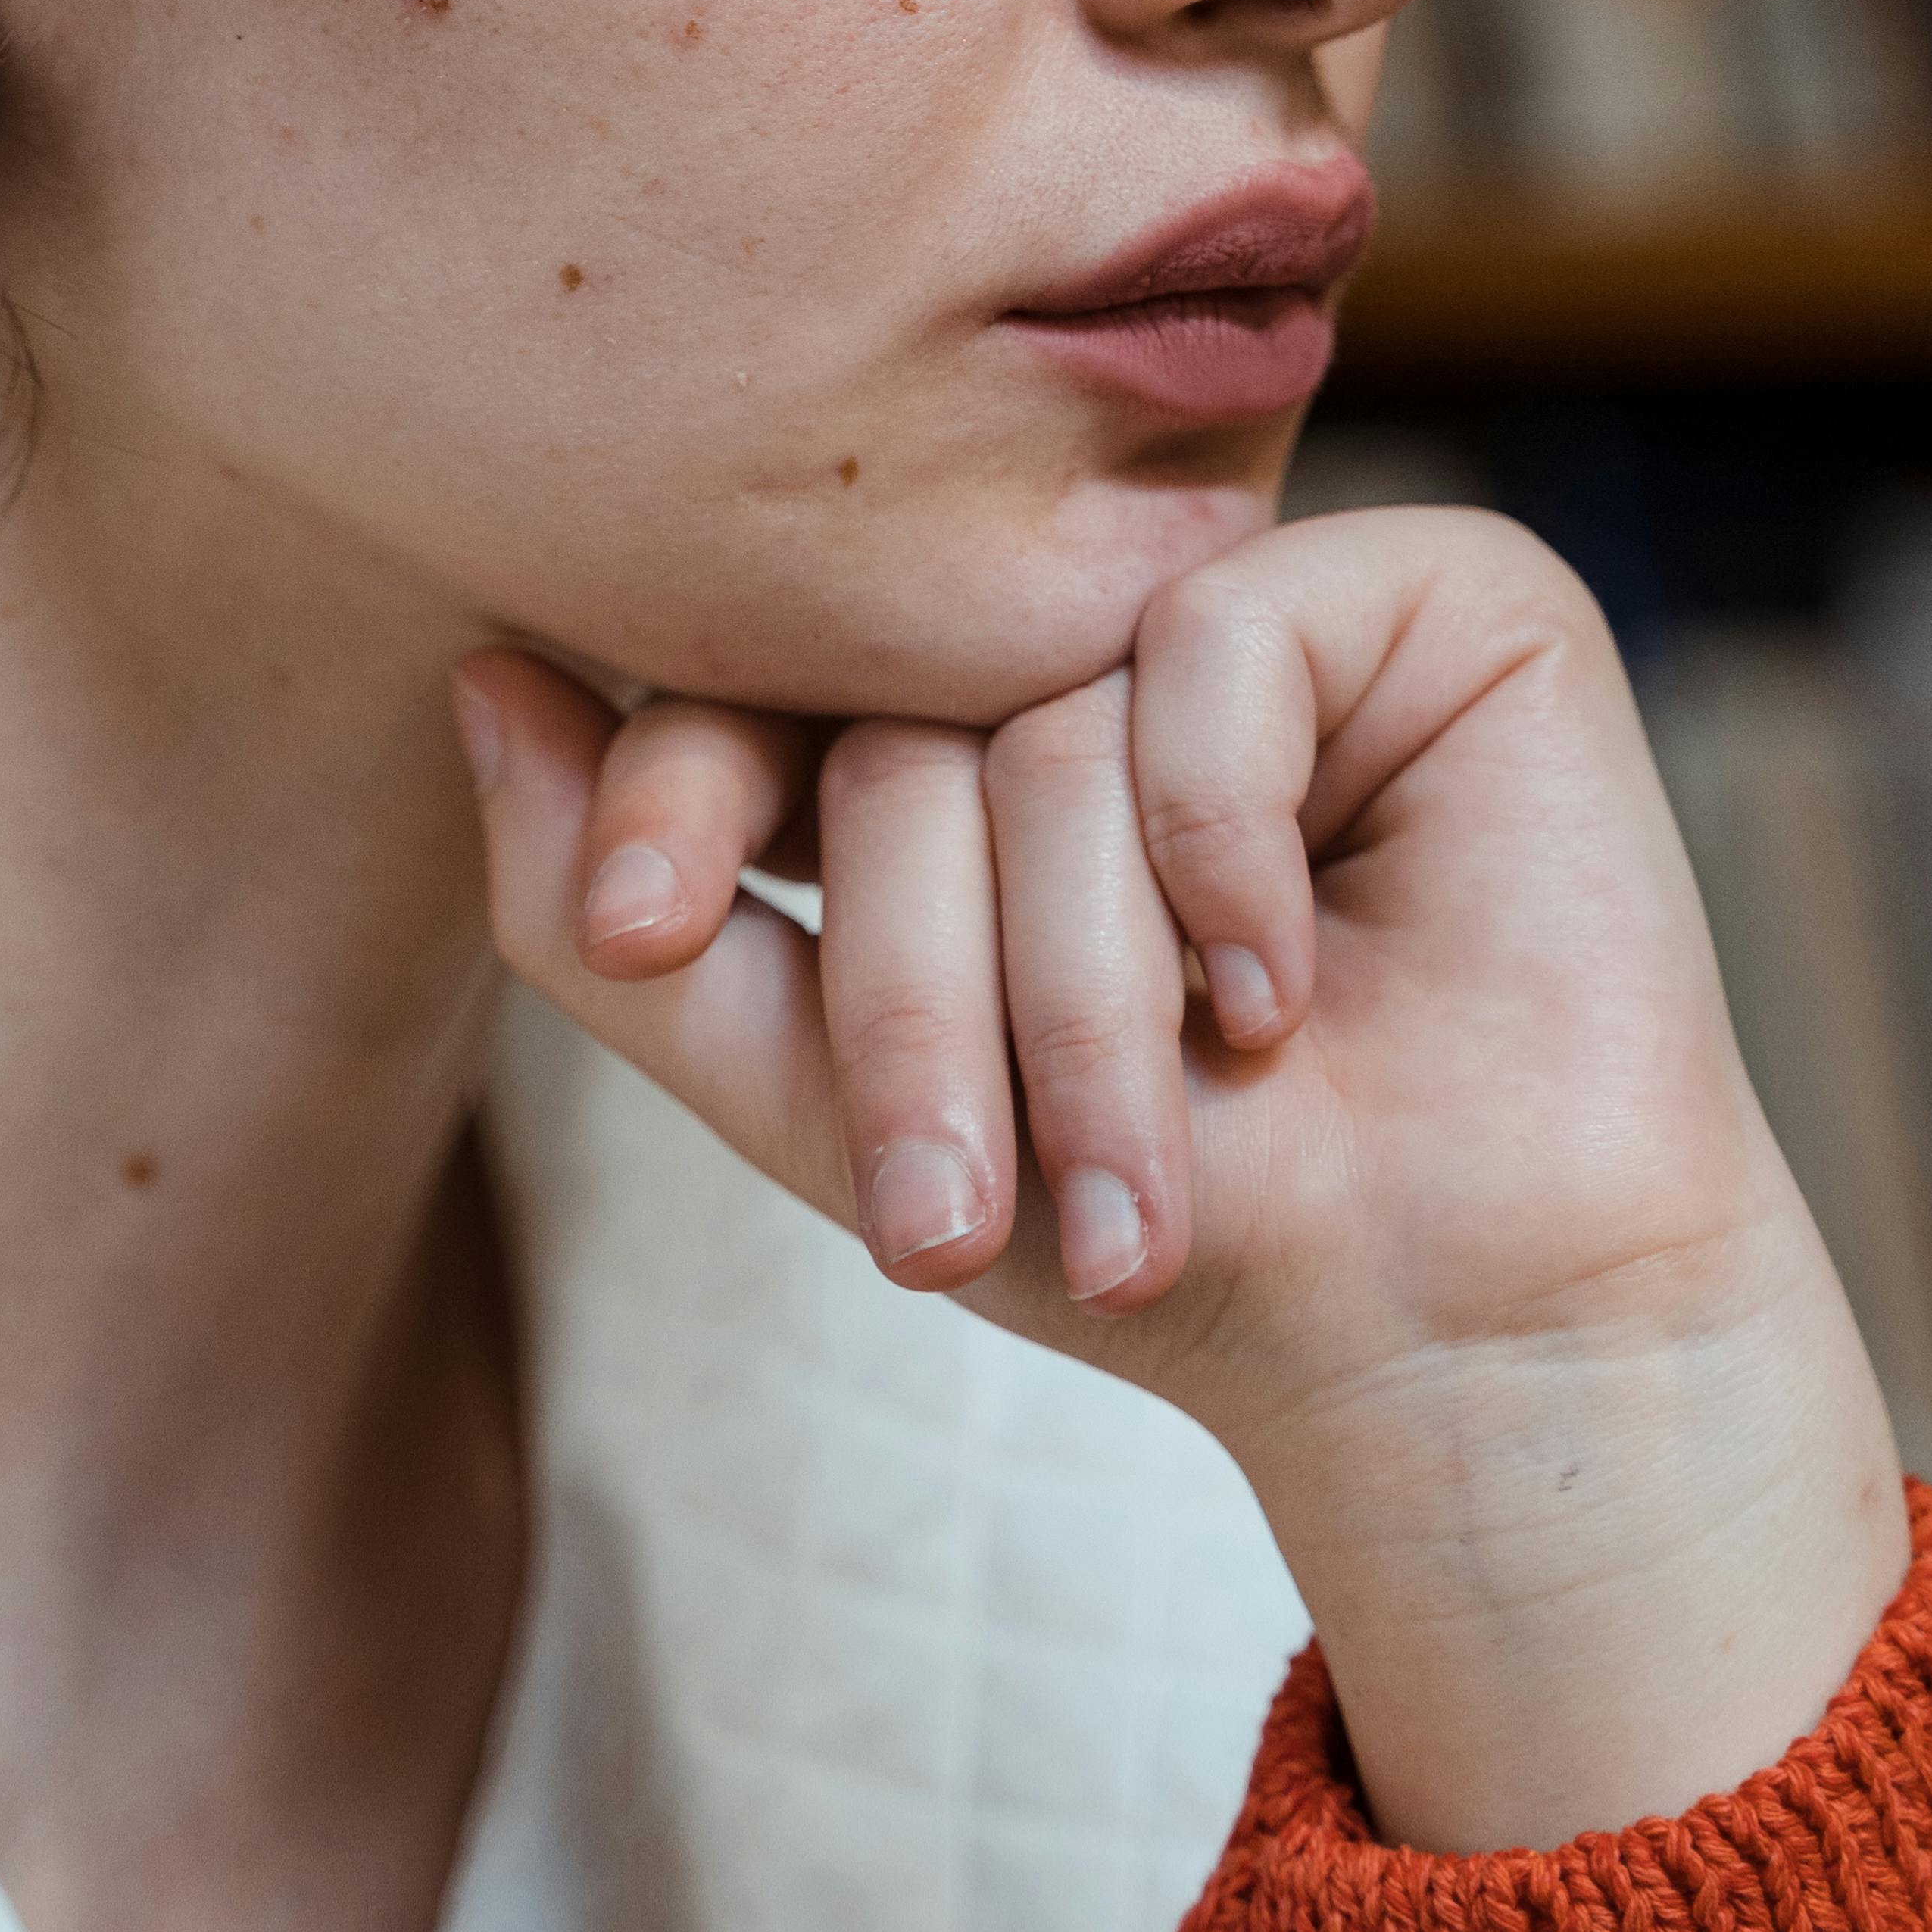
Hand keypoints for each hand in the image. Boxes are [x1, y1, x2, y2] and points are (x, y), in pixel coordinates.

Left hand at [457, 508, 1907, 1852]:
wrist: (1457, 1339)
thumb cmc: (1166, 1233)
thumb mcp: (836, 1109)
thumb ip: (628, 924)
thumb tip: (474, 675)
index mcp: (961, 729)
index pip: (769, 688)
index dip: (683, 786)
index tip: (651, 929)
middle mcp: (1101, 642)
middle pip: (900, 734)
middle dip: (913, 1005)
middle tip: (948, 1224)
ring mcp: (1265, 606)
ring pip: (1052, 722)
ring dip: (1082, 1001)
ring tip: (1142, 1199)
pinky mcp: (1436, 592)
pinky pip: (1225, 651)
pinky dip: (1223, 851)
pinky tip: (1286, 998)